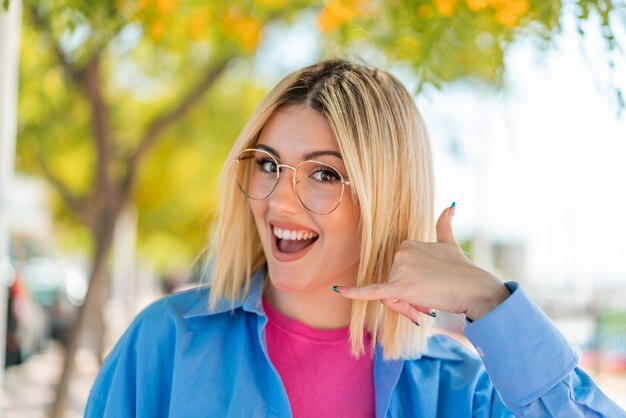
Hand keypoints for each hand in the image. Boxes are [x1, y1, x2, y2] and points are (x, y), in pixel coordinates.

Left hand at [333, 203, 511, 323]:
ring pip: (390, 298)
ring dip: (407, 307)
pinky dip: (353, 292)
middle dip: (406, 301)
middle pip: (390, 286)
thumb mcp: (449, 243)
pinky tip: (338, 289)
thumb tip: (451, 204)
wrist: (476, 288)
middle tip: (426, 304)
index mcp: (405, 244)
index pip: (394, 274)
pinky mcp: (401, 287)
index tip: (426, 293)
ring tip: (427, 305)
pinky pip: (372, 291)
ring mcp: (400, 268)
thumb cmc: (462, 270)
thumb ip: (444, 225)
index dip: (407, 289)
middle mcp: (400, 252)